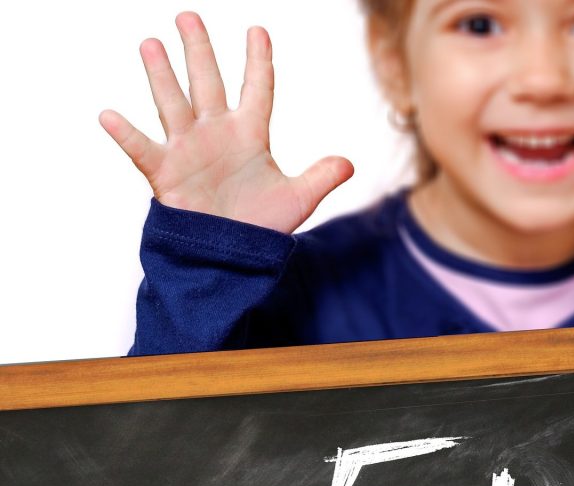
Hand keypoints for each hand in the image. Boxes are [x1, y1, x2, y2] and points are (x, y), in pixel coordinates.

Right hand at [99, 12, 353, 233]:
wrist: (232, 258)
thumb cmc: (261, 226)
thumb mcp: (299, 199)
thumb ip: (322, 177)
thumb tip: (349, 164)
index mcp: (250, 134)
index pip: (256, 88)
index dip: (258, 61)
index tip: (258, 30)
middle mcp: (216, 134)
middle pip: (207, 83)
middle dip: (199, 50)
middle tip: (188, 16)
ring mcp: (188, 150)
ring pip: (173, 104)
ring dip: (162, 75)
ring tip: (151, 43)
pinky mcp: (166, 173)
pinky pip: (142, 149)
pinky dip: (125, 134)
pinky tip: (108, 114)